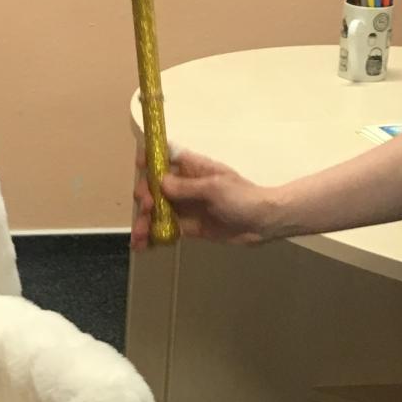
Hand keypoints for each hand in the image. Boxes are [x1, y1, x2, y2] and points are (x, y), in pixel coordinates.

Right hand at [130, 145, 274, 250]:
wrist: (262, 223)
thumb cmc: (242, 197)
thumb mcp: (214, 188)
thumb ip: (186, 187)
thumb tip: (159, 183)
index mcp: (193, 168)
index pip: (165, 156)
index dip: (150, 158)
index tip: (139, 167)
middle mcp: (185, 185)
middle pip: (154, 186)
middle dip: (145, 197)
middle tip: (147, 208)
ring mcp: (186, 206)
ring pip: (157, 210)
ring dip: (144, 221)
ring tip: (138, 237)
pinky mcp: (188, 226)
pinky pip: (165, 229)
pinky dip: (153, 237)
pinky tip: (142, 245)